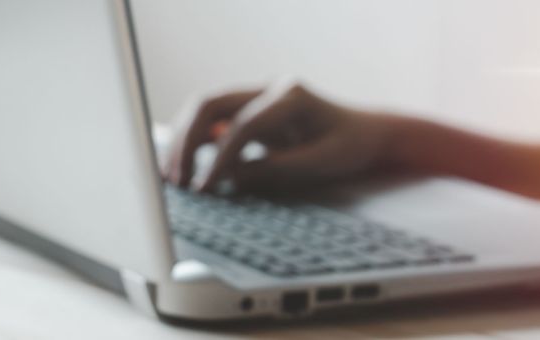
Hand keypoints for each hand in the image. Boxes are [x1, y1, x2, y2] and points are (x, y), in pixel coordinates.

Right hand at [163, 79, 400, 193]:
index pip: (243, 124)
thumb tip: (228, 178)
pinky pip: (212, 121)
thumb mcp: (321, 164)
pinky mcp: (250, 111)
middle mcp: (269, 88)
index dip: (221, 158)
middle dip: (187, 142)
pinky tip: (180, 167)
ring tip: (173, 177)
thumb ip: (276, 169)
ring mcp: (257, 96)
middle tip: (178, 180)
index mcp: (292, 96)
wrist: (366, 133)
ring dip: (183, 140)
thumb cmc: (350, 147)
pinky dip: (193, 141)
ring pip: (204, 109)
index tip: (206, 187)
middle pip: (211, 104)